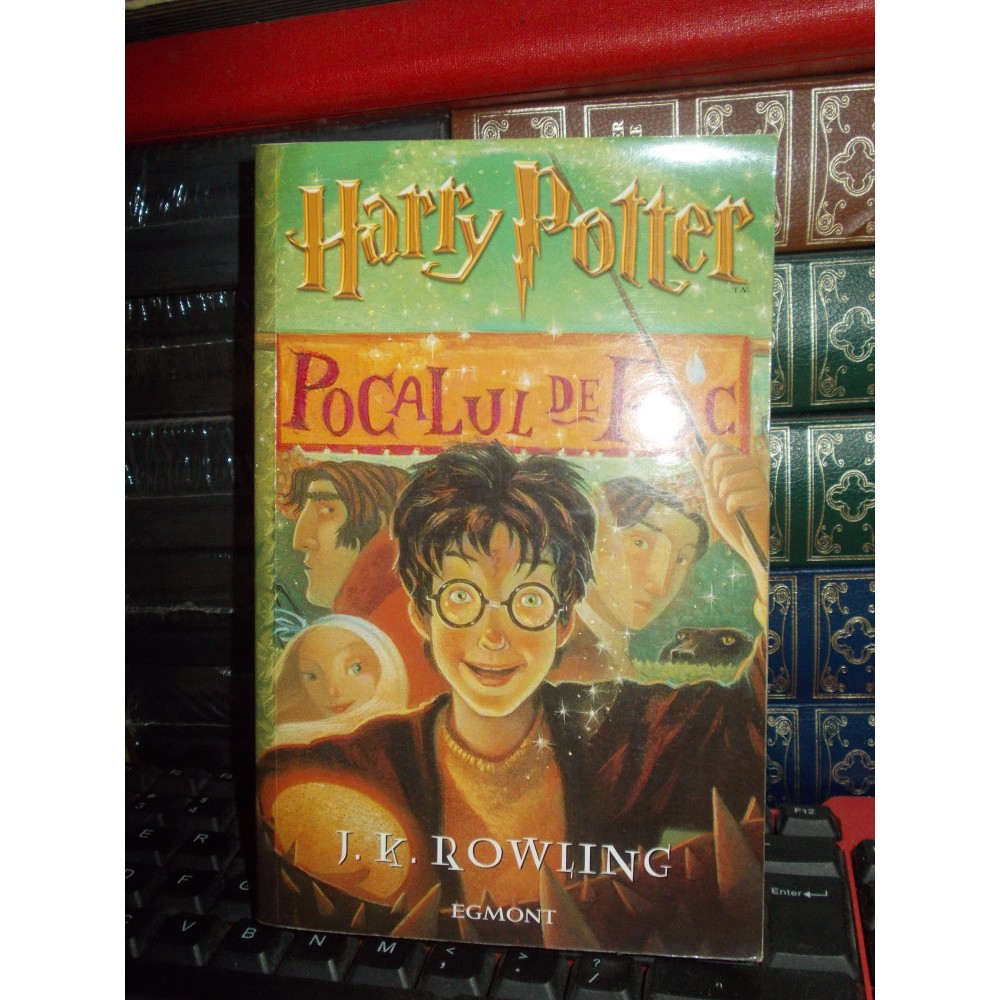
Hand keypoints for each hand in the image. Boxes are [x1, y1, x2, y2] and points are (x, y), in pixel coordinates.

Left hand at [689, 440, 768, 622]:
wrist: (745, 541)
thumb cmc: (730, 515)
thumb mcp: (711, 489)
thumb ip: (702, 466)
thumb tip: (688, 444)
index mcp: (741, 462)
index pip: (720, 446)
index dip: (708, 463)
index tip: (711, 479)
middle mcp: (753, 468)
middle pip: (720, 462)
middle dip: (715, 483)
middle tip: (724, 496)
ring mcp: (759, 481)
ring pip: (727, 480)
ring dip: (724, 498)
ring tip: (733, 505)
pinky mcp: (763, 497)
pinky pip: (735, 498)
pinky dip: (732, 509)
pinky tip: (741, 514)